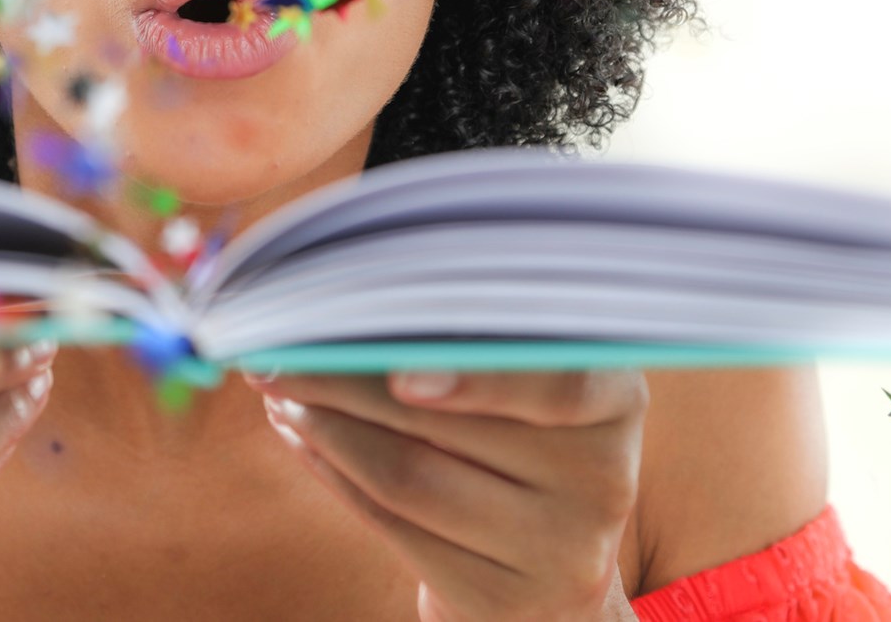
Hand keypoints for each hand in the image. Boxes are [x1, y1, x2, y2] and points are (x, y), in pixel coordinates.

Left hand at [243, 366, 646, 621]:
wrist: (548, 566)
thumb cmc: (517, 437)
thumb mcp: (522, 376)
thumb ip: (462, 336)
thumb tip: (346, 299)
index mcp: (616, 401)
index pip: (558, 385)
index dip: (478, 379)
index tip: (400, 371)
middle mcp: (601, 480)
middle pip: (446, 426)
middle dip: (342, 377)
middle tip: (274, 345)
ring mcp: (556, 552)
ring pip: (407, 477)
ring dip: (324, 425)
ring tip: (276, 387)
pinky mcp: (500, 601)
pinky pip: (391, 526)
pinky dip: (332, 472)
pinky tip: (299, 434)